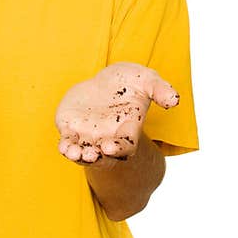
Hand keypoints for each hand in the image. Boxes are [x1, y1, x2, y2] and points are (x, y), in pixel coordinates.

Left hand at [55, 62, 178, 166]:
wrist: (108, 80)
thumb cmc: (132, 83)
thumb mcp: (148, 81)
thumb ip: (160, 90)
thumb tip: (173, 101)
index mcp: (128, 130)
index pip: (126, 146)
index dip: (119, 149)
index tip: (110, 148)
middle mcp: (108, 137)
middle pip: (103, 156)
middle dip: (96, 158)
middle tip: (91, 154)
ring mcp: (88, 134)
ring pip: (82, 152)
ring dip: (77, 156)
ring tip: (73, 153)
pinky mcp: (71, 128)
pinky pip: (67, 141)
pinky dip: (65, 146)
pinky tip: (63, 147)